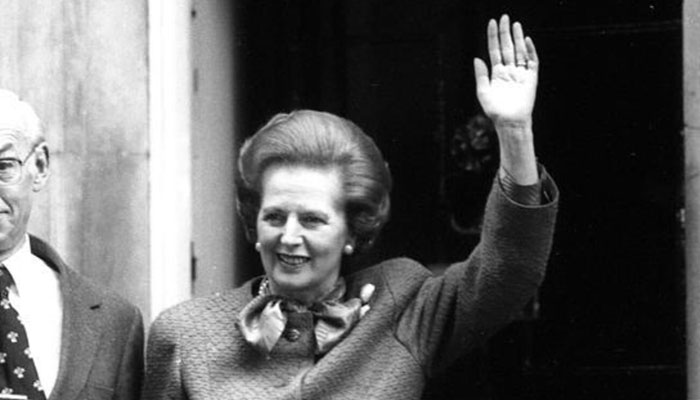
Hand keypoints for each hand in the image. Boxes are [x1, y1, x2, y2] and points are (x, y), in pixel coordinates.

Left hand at [474, 14, 538, 184]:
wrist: (509, 122)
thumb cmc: (495, 111)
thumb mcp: (483, 92)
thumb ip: (480, 75)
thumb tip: (476, 58)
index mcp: (497, 73)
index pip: (495, 50)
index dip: (493, 37)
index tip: (492, 23)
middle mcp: (509, 71)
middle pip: (507, 47)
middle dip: (505, 32)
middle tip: (504, 17)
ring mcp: (520, 73)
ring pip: (519, 51)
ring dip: (518, 37)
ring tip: (515, 24)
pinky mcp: (531, 78)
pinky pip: (532, 61)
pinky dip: (530, 51)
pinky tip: (526, 40)